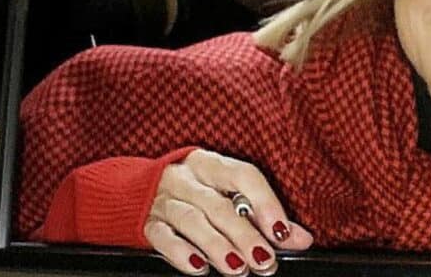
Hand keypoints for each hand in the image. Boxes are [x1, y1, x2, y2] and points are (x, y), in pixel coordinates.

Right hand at [144, 149, 313, 275]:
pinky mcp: (145, 223)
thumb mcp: (224, 193)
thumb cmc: (193, 191)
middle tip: (264, 260)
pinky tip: (199, 268)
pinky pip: (163, 237)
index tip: (282, 231)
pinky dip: (181, 253)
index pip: (243, 175)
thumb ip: (263, 215)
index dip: (265, 202)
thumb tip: (302, 238)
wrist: (129, 191)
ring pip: (192, 220)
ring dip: (217, 246)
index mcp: (211, 164)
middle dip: (244, 234)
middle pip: (218, 204)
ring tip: (238, 267)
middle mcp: (186, 178)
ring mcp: (163, 200)